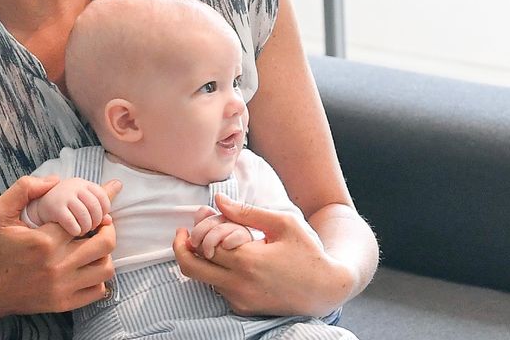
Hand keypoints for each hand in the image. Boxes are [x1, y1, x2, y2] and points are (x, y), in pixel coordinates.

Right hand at [0, 176, 121, 318]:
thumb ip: (24, 189)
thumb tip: (55, 180)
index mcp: (44, 241)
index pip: (86, 218)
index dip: (96, 208)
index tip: (100, 203)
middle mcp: (57, 265)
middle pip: (104, 243)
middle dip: (107, 228)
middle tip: (100, 223)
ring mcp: (62, 287)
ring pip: (106, 268)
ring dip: (104, 253)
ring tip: (93, 245)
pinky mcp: (63, 303)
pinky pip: (98, 291)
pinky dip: (99, 278)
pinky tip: (87, 267)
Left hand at [174, 194, 355, 316]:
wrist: (327, 289)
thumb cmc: (308, 252)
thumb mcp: (283, 223)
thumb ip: (247, 212)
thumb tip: (217, 200)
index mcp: (247, 260)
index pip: (202, 244)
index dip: (197, 229)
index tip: (199, 218)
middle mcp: (239, 284)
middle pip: (190, 267)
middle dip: (181, 248)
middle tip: (184, 234)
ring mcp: (240, 300)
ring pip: (203, 279)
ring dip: (202, 260)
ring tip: (215, 244)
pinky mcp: (244, 309)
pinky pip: (218, 290)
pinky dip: (216, 274)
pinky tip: (231, 261)